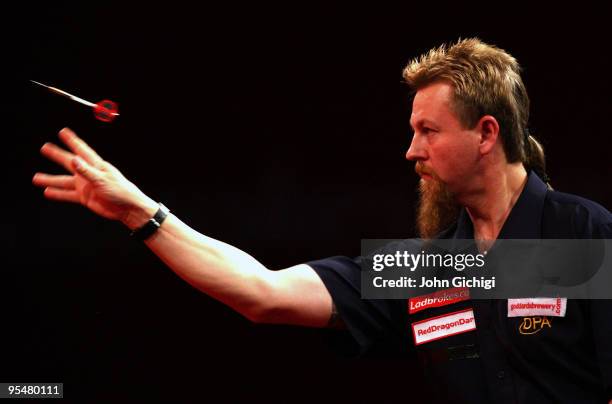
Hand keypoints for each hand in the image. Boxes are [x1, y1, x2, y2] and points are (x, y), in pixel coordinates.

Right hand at [33, 127, 156, 227]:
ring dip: (51, 179)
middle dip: (57, 155)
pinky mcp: (84, 197)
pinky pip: (68, 194)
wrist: (127, 208)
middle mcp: (89, 173)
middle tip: (44, 148)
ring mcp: (85, 185)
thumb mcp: (103, 179)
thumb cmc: (121, 191)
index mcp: (96, 165)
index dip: (72, 140)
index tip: (63, 132)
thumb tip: (74, 160)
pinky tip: (47, 192)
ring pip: (64, 181)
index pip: (82, 150)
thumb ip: (87, 171)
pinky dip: (58, 194)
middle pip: (69, 162)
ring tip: (36, 177)